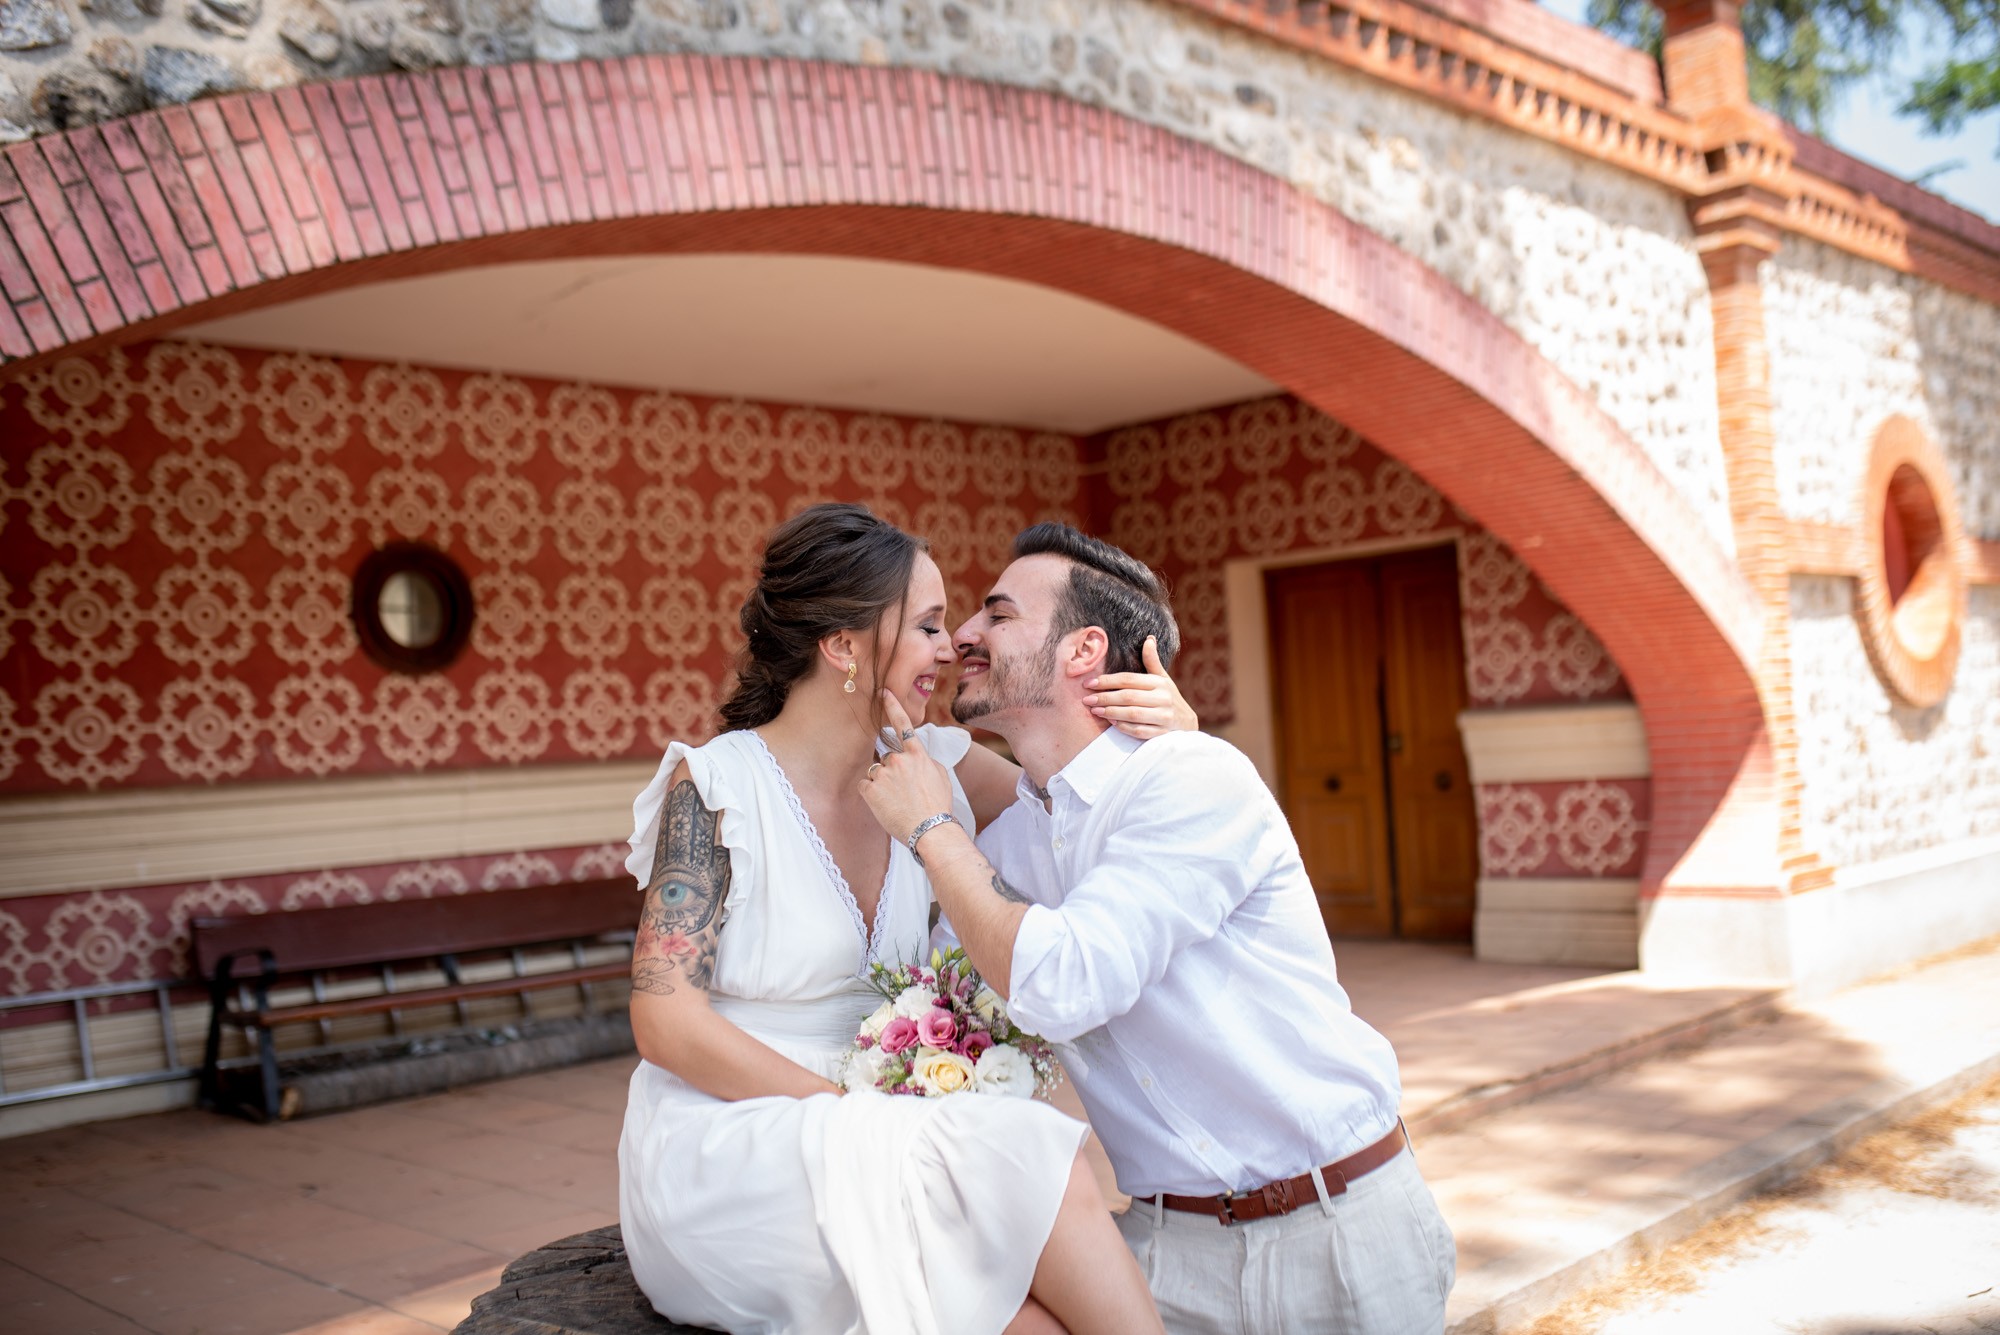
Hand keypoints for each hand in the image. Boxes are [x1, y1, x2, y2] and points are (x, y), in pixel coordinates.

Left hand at [859, 691, 957, 844]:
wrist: (930, 829)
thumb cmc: (938, 806)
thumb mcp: (941, 776)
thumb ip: (926, 761)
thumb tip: (916, 758)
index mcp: (917, 755)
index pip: (903, 725)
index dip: (893, 706)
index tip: (883, 692)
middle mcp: (898, 760)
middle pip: (887, 758)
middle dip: (891, 771)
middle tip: (903, 792)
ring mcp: (883, 774)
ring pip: (876, 772)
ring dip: (882, 783)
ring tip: (896, 801)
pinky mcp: (870, 790)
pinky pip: (865, 786)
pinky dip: (871, 794)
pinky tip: (885, 805)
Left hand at [1083, 636, 1198, 738]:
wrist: (1188, 725)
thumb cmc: (1169, 698)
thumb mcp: (1163, 679)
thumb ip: (1152, 661)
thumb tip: (1149, 638)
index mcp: (1159, 683)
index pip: (1129, 679)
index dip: (1107, 681)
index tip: (1089, 683)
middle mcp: (1163, 698)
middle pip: (1128, 696)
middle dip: (1105, 697)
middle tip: (1086, 699)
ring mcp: (1164, 717)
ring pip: (1132, 714)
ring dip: (1111, 712)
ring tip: (1095, 710)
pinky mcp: (1162, 733)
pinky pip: (1140, 731)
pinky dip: (1124, 727)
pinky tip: (1111, 724)